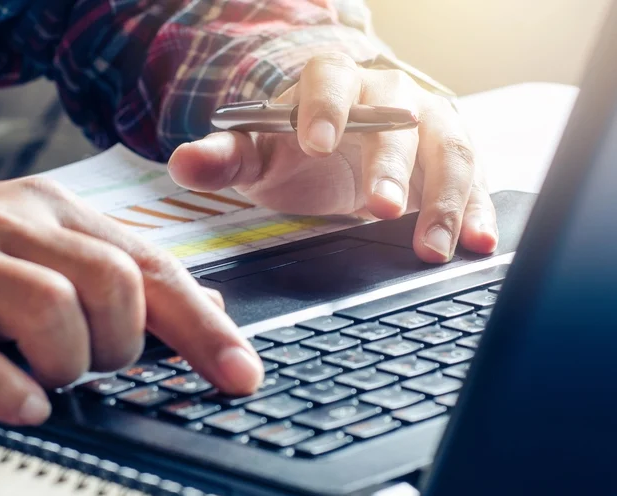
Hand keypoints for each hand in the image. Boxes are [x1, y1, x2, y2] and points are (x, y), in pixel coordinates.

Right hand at [0, 178, 261, 425]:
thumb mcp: (55, 261)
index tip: (243, 378)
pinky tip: (27, 405)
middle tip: (97, 363)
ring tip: (52, 377)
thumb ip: (128, 282)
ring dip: (69, 362)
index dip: (206, 329)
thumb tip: (210, 309)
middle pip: (116, 284)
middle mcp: (17, 223)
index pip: (156, 269)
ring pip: (54, 309)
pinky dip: (7, 384)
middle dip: (122, 345)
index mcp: (62, 216)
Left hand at [169, 53, 496, 262]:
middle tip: (381, 208)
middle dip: (390, 166)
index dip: (324, 108)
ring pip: (450, 151)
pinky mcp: (456, 161)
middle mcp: (391, 98)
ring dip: (445, 199)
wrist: (342, 148)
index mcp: (334, 86)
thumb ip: (226, 157)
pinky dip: (479, 212)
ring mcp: (431, 127)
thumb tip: (182, 164)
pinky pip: (478, 182)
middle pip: (400, 120)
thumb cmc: (298, 151)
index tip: (316, 142)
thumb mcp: (259, 154)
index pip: (331, 82)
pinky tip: (479, 243)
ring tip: (434, 246)